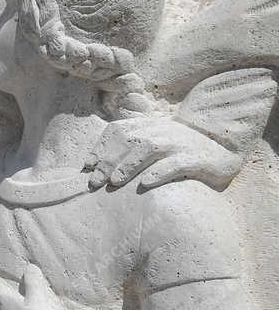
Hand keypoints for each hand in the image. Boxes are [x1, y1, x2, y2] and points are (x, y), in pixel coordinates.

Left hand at [86, 117, 241, 190]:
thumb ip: (128, 149)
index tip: (87, 166)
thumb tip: (93, 166)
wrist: (222, 150)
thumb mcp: (153, 144)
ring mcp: (180, 143)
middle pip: (130, 140)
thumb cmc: (178, 151)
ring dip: (129, 165)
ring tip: (115, 181)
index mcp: (149, 126)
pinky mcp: (196, 159)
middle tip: (95, 181)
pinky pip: (176, 164)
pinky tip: (145, 183)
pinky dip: (159, 172)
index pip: (118, 130)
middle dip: (109, 160)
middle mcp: (163, 130)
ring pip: (150, 148)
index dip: (101, 147)